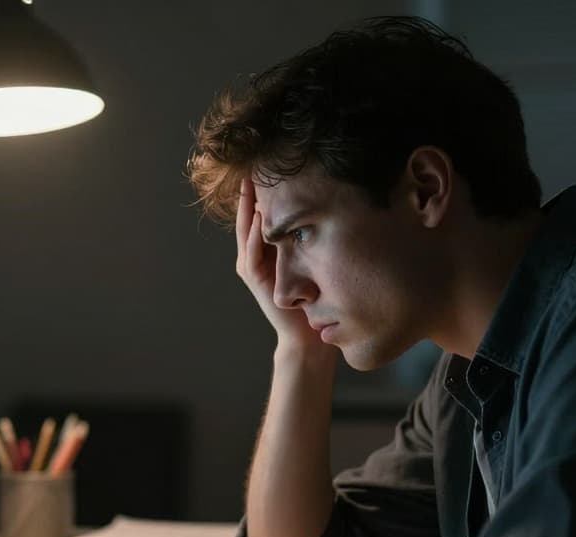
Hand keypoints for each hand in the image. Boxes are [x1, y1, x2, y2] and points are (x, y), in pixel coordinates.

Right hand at [235, 176, 322, 350]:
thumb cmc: (315, 296)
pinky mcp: (255, 279)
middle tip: (254, 163)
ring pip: (246, 229)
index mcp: (266, 249)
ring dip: (249, 206)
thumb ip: (310, 236)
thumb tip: (329, 206)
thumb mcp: (312, 257)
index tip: (269, 165)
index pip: (260, 212)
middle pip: (248, 215)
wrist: (308, 334)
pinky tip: (261, 215)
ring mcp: (252, 267)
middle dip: (250, 191)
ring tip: (252, 182)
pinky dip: (256, 233)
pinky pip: (252, 251)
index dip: (262, 189)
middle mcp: (254, 255)